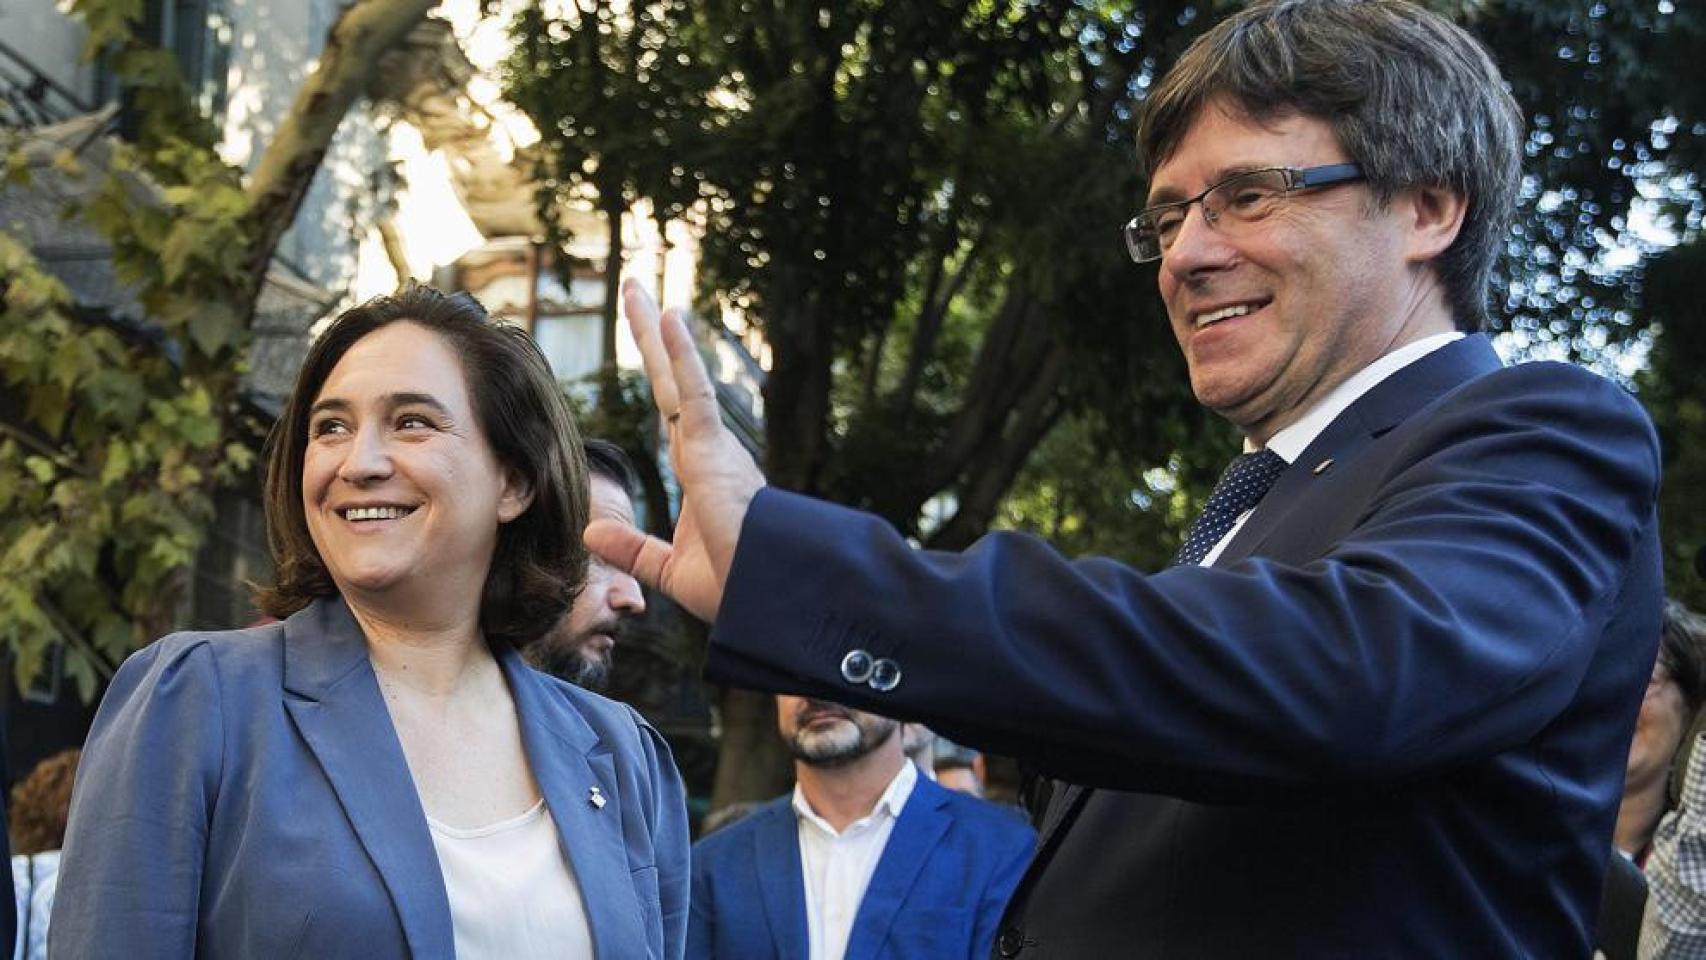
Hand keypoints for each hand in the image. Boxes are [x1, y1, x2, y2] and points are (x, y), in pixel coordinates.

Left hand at [583, 279, 766, 621]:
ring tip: (635, 288)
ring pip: (678, 378)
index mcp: (702, 471)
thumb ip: (632, 547)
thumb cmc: (737, 587)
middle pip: (670, 382)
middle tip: (633, 290)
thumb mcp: (670, 569)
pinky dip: (682, 356)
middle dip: (650, 337)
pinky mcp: (714, 453)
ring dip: (655, 332)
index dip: (659, 372)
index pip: (671, 409)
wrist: (767, 599)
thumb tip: (591, 530)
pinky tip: (670, 318)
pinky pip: (695, 394)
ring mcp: (713, 448)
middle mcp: (710, 450)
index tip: (650, 338)